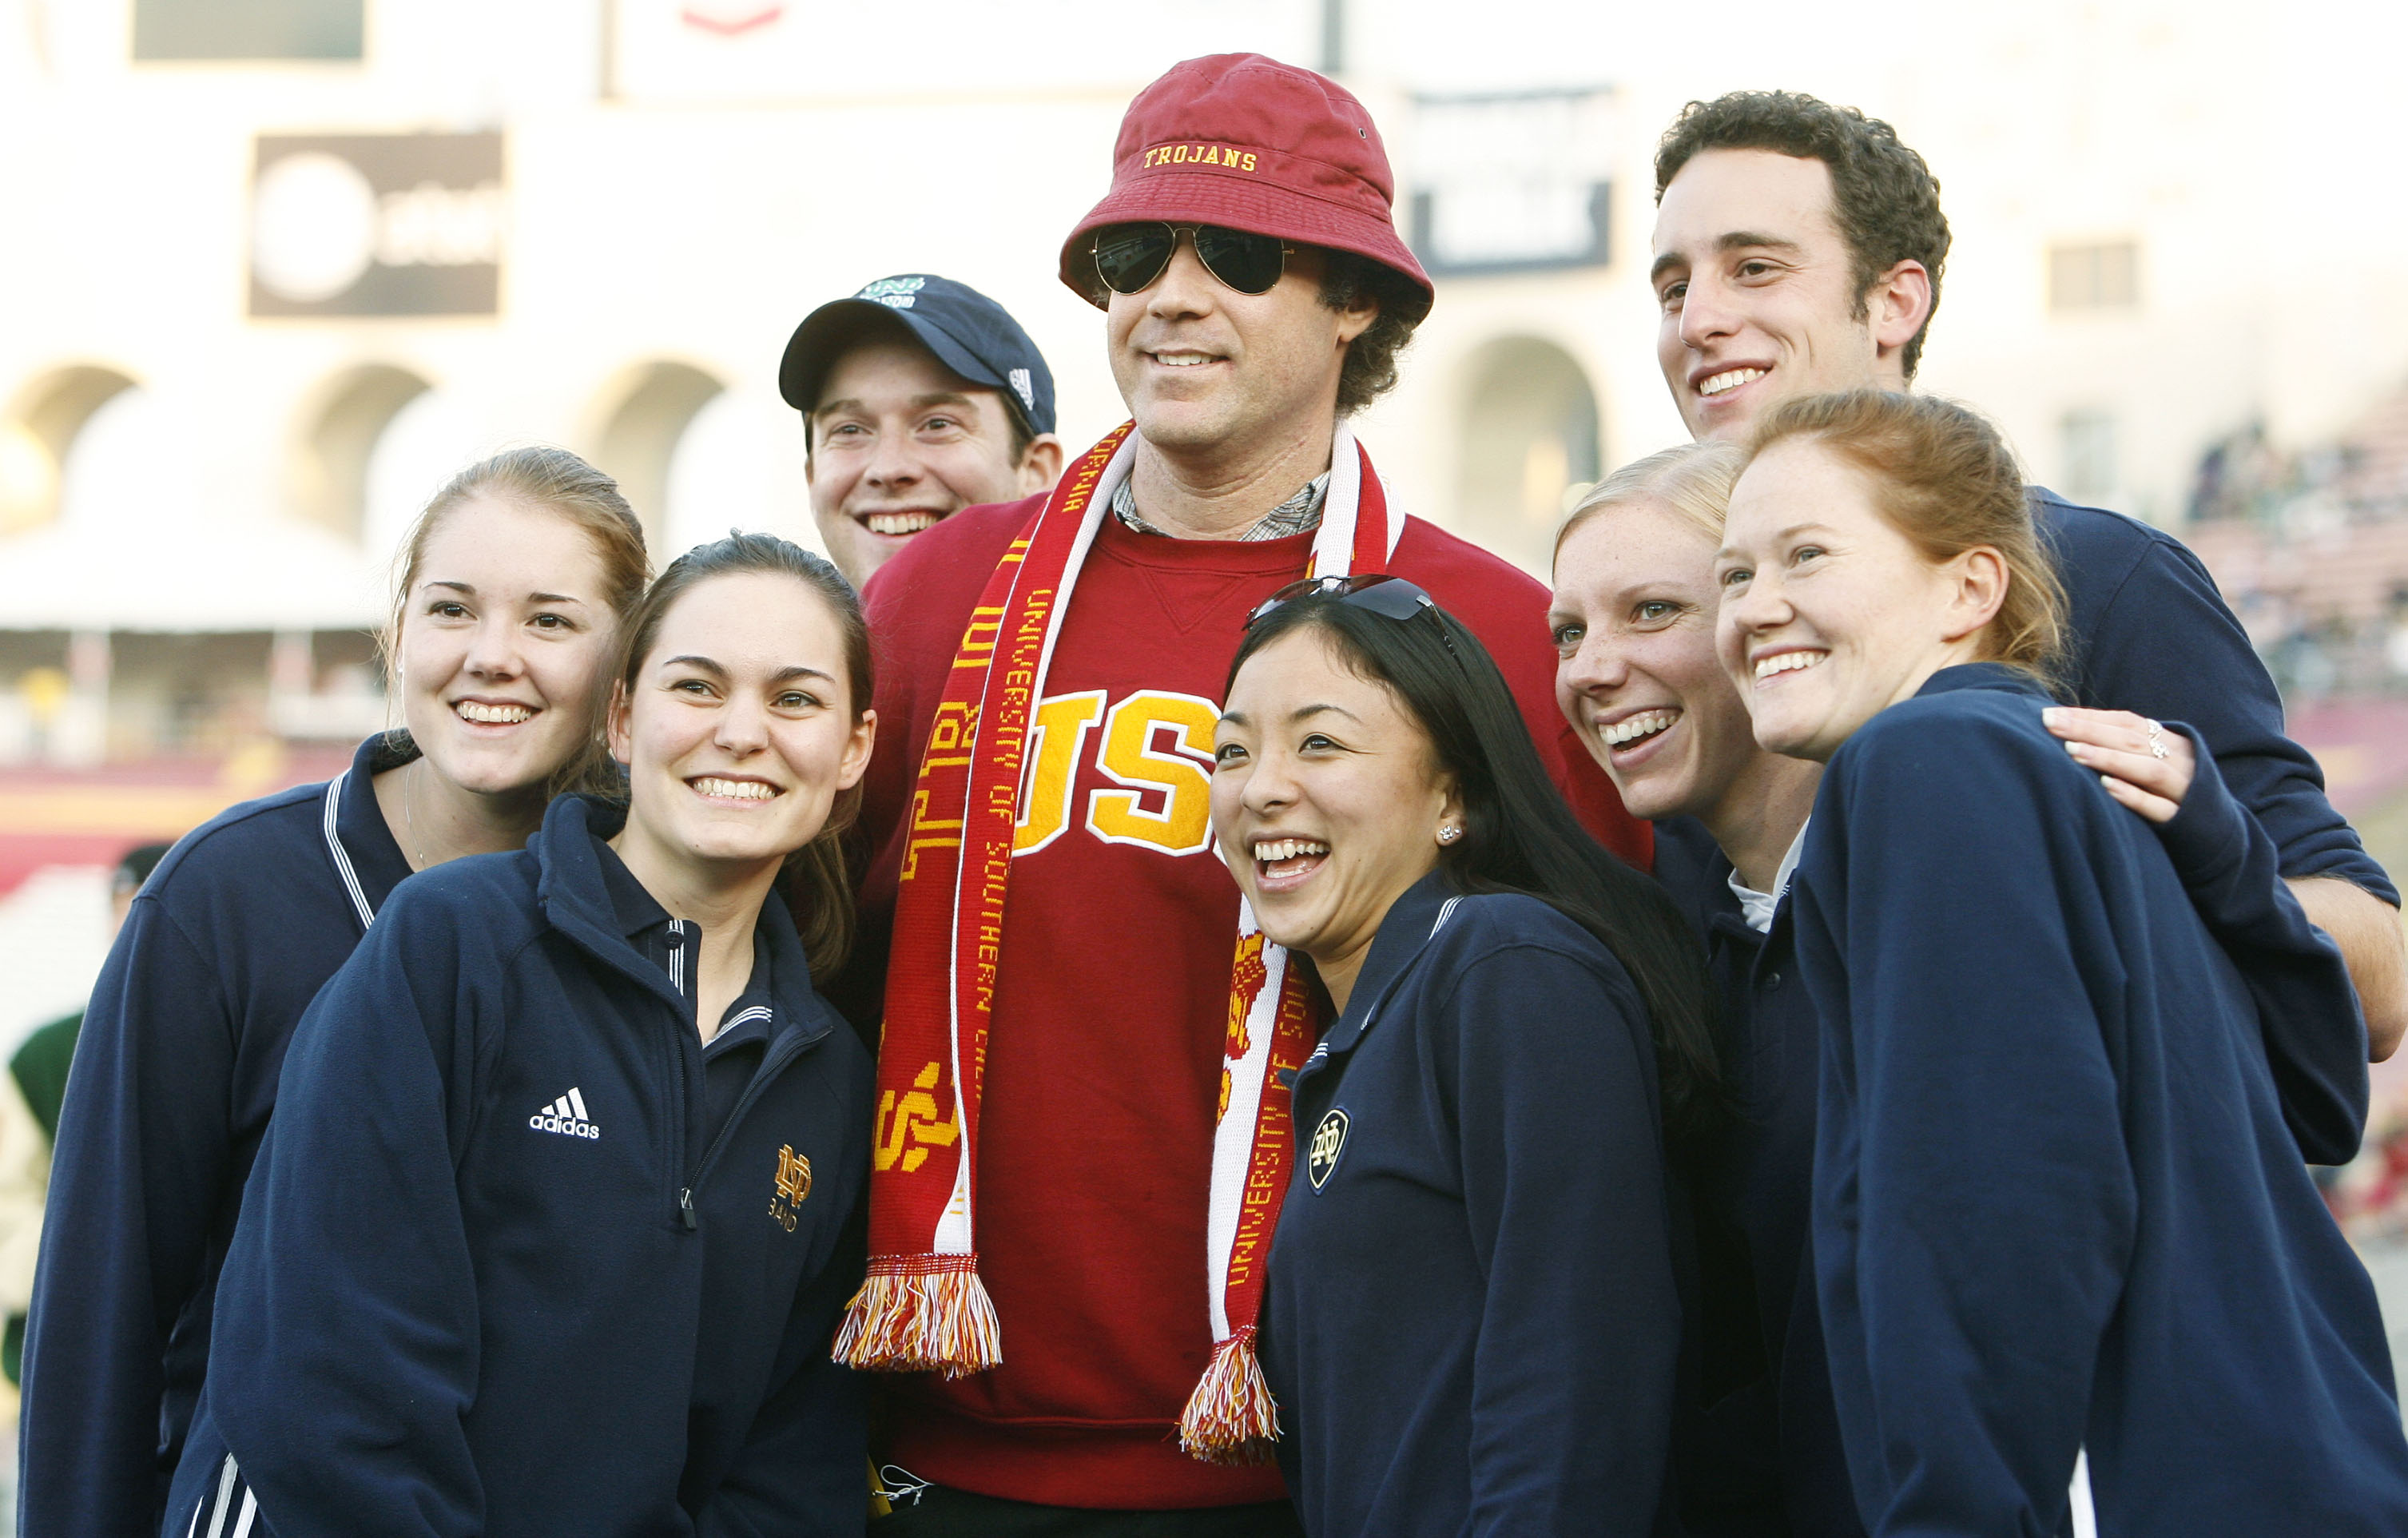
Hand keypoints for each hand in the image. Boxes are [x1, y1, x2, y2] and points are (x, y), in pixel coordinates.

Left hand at [2042, 707, 2194, 823]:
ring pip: (2147, 770)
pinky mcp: (2183, 820)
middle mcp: (2178, 761)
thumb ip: (2127, 747)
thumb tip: (2072, 731)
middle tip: (2051, 725)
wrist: (2220, 833)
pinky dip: (2133, 795)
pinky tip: (2107, 787)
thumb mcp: (2158, 762)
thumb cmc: (2174, 793)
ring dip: (2109, 758)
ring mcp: (2183, 790)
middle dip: (2090, 731)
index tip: (2051, 714)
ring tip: (2072, 752)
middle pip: (2133, 740)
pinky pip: (2159, 807)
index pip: (2127, 722)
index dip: (2091, 717)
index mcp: (2171, 743)